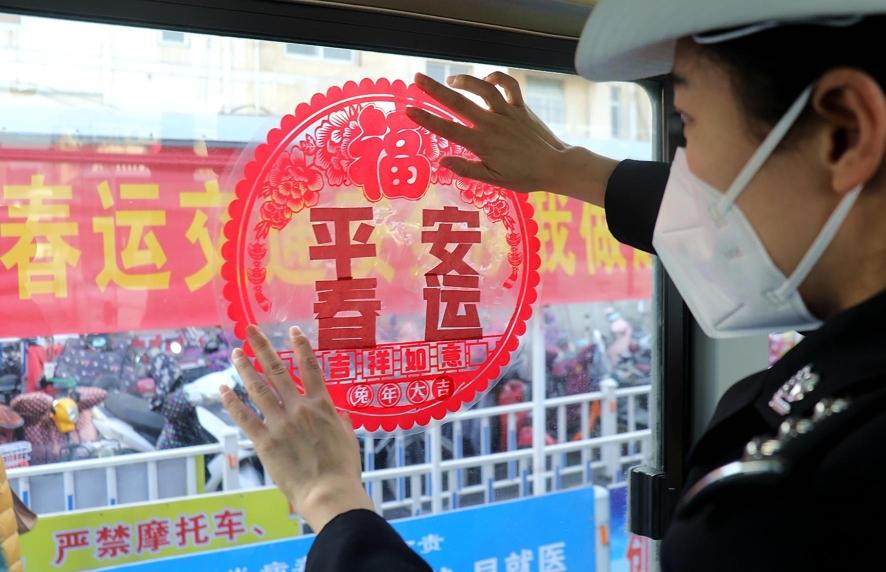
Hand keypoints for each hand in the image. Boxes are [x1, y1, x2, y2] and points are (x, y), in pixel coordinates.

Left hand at [221, 325, 372, 531]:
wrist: (328, 493)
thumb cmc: (343, 469)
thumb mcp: (348, 438)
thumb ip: (339, 420)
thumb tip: (335, 410)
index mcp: (322, 405)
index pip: (310, 368)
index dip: (301, 346)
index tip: (292, 330)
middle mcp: (299, 409)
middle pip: (277, 371)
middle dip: (262, 347)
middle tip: (250, 329)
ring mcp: (280, 424)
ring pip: (258, 389)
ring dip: (245, 368)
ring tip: (235, 353)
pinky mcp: (265, 442)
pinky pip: (244, 417)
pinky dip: (232, 402)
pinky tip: (223, 388)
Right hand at [406, 72, 617, 204]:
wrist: (556, 166)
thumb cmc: (524, 177)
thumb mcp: (493, 180)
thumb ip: (467, 169)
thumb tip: (442, 161)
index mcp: (482, 144)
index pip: (448, 129)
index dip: (427, 119)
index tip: (409, 109)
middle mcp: (492, 125)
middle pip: (459, 103)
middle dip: (435, 90)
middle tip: (417, 79)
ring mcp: (507, 114)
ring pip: (483, 89)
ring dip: (465, 80)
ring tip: (450, 79)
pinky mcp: (521, 108)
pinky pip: (509, 86)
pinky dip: (497, 78)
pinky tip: (486, 79)